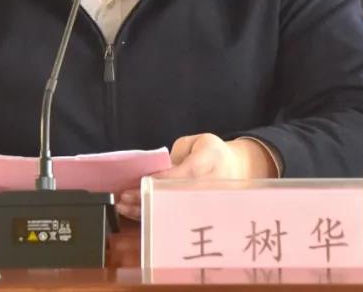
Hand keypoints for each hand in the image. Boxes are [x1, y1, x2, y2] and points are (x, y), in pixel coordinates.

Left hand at [116, 133, 262, 219]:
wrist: (238, 170)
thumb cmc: (213, 153)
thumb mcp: (197, 142)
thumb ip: (177, 155)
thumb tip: (157, 174)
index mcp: (210, 161)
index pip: (183, 173)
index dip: (160, 180)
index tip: (140, 183)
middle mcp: (210, 186)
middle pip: (176, 197)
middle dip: (148, 198)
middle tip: (125, 197)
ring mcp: (206, 205)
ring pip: (174, 213)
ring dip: (147, 211)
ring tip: (125, 207)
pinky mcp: (201, 215)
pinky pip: (175, 219)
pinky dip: (154, 218)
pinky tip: (136, 214)